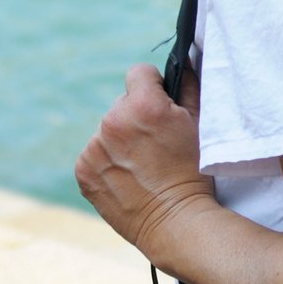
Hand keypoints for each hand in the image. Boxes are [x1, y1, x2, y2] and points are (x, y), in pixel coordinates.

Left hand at [75, 62, 214, 268]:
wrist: (175, 222)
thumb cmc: (194, 172)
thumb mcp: (200, 124)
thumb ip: (189, 86)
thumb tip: (184, 61)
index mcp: (143, 105)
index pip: (139, 72)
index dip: (153, 85)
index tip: (161, 102)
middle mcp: (112, 122)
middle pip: (122, 103)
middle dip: (136, 115)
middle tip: (156, 142)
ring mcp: (93, 148)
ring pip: (108, 130)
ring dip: (121, 139)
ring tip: (143, 164)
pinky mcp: (82, 171)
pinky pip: (95, 153)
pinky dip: (108, 160)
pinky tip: (128, 176)